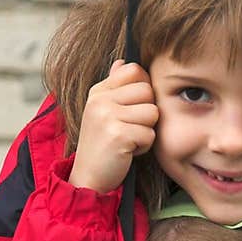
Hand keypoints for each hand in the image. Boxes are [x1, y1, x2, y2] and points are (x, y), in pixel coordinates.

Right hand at [70, 60, 158, 193]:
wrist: (88, 178)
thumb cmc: (102, 146)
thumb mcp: (102, 112)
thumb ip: (114, 87)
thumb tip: (123, 62)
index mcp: (98, 92)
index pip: (133, 70)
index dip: (143, 88)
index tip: (135, 107)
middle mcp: (101, 100)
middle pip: (148, 91)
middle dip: (147, 113)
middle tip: (131, 128)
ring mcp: (108, 117)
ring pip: (152, 113)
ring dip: (146, 131)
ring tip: (129, 140)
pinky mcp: (118, 135)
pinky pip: (149, 134)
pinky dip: (143, 147)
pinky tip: (128, 152)